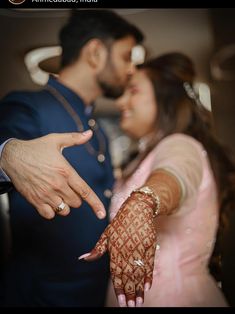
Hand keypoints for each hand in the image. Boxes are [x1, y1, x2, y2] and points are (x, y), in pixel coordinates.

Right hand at [0, 130, 105, 219]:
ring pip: (64, 210)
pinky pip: (49, 215)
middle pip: (76, 202)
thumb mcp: (55, 140)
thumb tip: (89, 133)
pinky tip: (48, 201)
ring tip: (57, 194)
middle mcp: (57, 185)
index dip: (95, 204)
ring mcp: (46, 194)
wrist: (12, 157)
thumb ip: (74, 138)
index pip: (85, 191)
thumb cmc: (35, 148)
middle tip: (67, 188)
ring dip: (64, 205)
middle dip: (75, 197)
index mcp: (65, 171)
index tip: (101, 214)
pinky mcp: (35, 200)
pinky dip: (51, 211)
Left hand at [80, 192, 156, 306]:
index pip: (117, 273)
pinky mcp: (149, 245)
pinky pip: (149, 263)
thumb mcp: (106, 234)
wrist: (137, 209)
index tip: (121, 302)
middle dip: (130, 293)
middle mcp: (127, 251)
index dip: (119, 288)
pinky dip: (149, 275)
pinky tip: (148, 286)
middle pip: (129, 275)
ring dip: (139, 288)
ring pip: (139, 272)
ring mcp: (139, 248)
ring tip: (140, 302)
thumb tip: (82, 259)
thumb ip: (97, 249)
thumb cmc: (120, 223)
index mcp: (115, 249)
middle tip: (131, 307)